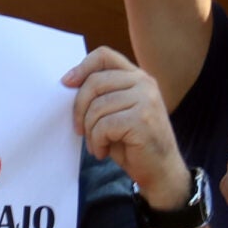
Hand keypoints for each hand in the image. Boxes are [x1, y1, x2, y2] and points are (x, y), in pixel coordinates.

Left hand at [62, 47, 192, 208]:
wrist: (161, 172)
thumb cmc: (134, 144)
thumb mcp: (117, 112)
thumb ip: (102, 95)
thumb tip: (68, 84)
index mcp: (137, 77)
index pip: (104, 56)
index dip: (82, 67)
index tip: (66, 84)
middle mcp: (144, 83)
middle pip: (94, 82)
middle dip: (79, 109)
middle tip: (79, 129)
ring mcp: (146, 100)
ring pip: (97, 107)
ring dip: (89, 131)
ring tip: (96, 145)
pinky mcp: (142, 119)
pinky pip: (103, 126)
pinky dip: (97, 142)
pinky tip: (103, 152)